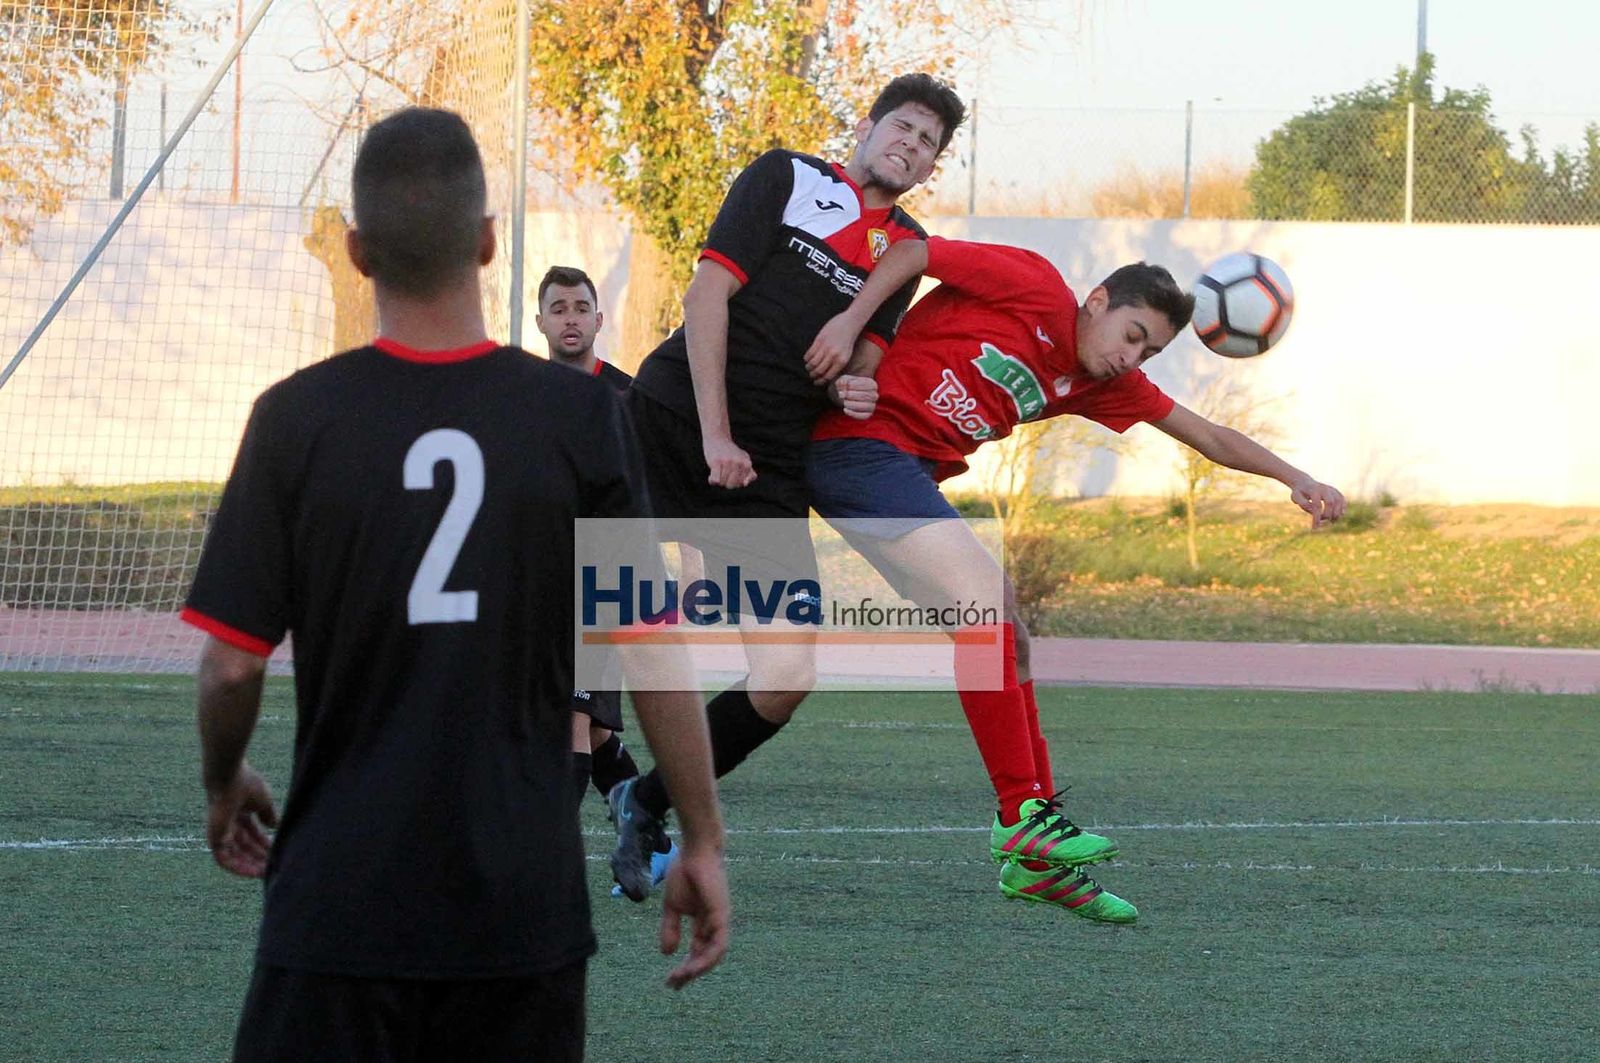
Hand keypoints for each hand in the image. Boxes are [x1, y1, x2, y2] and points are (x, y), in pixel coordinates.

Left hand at [204, 761, 277, 877]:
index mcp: (238, 813)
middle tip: (272, 866)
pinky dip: (238, 867)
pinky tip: (253, 872)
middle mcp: (228, 824)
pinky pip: (225, 859)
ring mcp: (220, 832)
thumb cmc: (246, 784)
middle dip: (258, 856)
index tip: (276, 851)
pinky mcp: (214, 839)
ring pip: (235, 855)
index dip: (263, 843)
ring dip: (250, 864)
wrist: (228, 778)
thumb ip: (268, 815)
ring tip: (265, 872)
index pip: (251, 833)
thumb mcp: (263, 802)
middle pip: (244, 846)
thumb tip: (274, 827)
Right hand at [657, 843, 730, 989]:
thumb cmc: (684, 873)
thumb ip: (670, 929)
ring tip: (680, 978)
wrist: (694, 852)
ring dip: (696, 969)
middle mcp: (714, 924)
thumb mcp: (672, 907)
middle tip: (673, 985)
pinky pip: (718, 944)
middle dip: (690, 973)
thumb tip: (666, 954)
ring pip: (713, 955)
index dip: (685, 966)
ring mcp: (720, 921)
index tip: (671, 981)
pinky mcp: (723, 916)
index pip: (697, 950)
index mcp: (703, 922)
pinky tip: (692, 967)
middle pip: (705, 956)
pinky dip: (706, 958)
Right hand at [703, 435, 755, 488]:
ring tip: (718, 471)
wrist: (718, 437)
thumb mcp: (744, 460)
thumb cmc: (731, 452)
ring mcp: (728, 462)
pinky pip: (715, 480)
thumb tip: (745, 484)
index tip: (731, 473)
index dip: (734, 482)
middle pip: (731, 485)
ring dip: (718, 480)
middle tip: (723, 473)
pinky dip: (712, 480)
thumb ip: (749, 473)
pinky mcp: (716, 461)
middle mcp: (739, 462)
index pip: (740, 484)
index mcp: (747, 463)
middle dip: (726, 482)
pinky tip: (710, 476)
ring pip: (722, 483)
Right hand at [804, 313, 860, 384]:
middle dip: (813, 375)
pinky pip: (810, 353)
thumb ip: (837, 364)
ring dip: (809, 367)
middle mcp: (833, 356)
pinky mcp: (819, 340)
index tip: (816, 382)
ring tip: (809, 367)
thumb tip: (826, 375)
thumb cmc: (848, 340)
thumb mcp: (847, 355)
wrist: (850, 323)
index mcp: (841, 362)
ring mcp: (826, 348)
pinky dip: (806, 358)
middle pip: (818, 371)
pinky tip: (807, 359)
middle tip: (811, 375)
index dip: (820, 381)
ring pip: (812, 363)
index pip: (827, 376)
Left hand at [828, 374, 877, 419]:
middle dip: (851, 395)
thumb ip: (844, 381)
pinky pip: (863, 416)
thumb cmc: (846, 386)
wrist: (844, 396)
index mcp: (872, 385)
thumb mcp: (844, 380)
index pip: (866, 384)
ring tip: (844, 402)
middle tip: (841, 394)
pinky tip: (845, 410)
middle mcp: (874, 395)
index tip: (845, 386)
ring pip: (865, 406)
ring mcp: (872, 406)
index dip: (854, 386)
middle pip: (865, 395)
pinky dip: (853, 414)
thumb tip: (844, 384)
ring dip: (852, 404)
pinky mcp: (868, 414)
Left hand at [1291, 480, 1345, 526]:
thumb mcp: (1296, 497)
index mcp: (1313, 490)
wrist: (1305, 482)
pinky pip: (1342, 499)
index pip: (1317, 505)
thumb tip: (1314, 511)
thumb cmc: (1299, 492)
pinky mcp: (1336, 491)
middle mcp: (1324, 488)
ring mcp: (1331, 489)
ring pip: (1338, 501)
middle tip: (1323, 521)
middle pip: (1330, 502)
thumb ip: (1303, 503)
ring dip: (1337, 513)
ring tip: (1332, 521)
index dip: (1317, 518)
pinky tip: (1340, 515)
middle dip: (1328, 515)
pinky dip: (1343, 508)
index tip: (1314, 528)